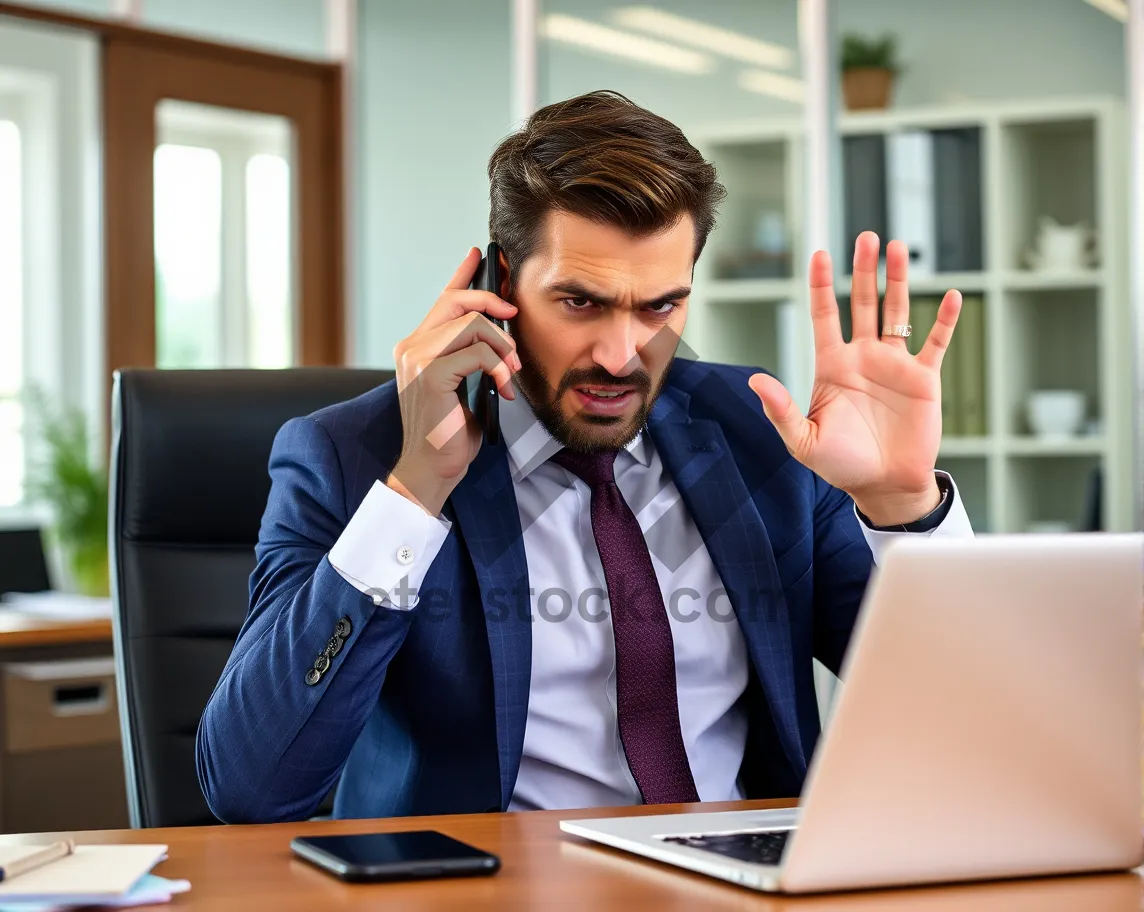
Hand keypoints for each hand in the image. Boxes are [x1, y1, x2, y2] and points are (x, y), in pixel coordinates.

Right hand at [388, 247, 519, 515]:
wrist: (433, 465)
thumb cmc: (450, 431)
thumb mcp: (466, 384)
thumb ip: (472, 355)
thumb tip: (501, 331)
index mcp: (418, 346)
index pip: (443, 299)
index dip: (463, 274)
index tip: (479, 254)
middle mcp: (411, 346)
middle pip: (458, 300)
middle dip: (493, 301)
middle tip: (514, 317)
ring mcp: (417, 358)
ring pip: (473, 324)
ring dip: (502, 346)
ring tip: (510, 371)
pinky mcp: (430, 374)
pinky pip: (476, 353)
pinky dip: (498, 367)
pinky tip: (503, 387)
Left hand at [748, 232, 961, 526]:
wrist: (883, 486)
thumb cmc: (840, 465)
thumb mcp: (803, 440)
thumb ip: (781, 410)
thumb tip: (755, 382)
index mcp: (832, 366)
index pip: (824, 315)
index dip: (821, 284)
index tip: (820, 253)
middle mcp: (862, 357)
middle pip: (862, 303)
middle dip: (863, 270)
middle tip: (866, 237)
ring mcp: (894, 365)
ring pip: (897, 312)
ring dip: (898, 281)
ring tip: (898, 247)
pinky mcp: (923, 379)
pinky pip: (935, 343)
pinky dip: (944, 320)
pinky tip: (951, 295)